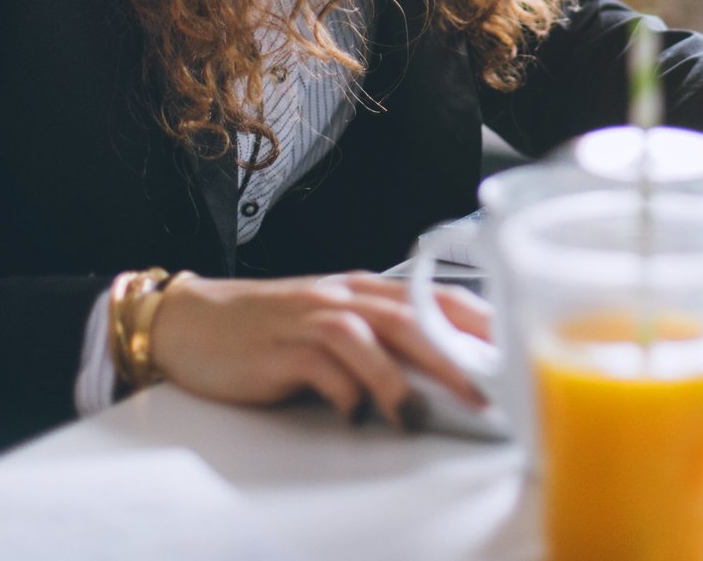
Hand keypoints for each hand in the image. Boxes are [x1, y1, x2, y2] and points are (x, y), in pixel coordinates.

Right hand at [150, 270, 490, 426]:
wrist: (190, 322)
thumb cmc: (267, 329)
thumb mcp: (329, 324)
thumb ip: (378, 340)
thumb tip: (438, 375)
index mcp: (362, 288)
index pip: (432, 296)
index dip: (475, 320)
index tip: (512, 348)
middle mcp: (343, 297)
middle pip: (412, 316)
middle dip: (453, 354)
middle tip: (486, 391)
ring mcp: (311, 319)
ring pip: (371, 336)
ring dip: (400, 376)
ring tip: (422, 411)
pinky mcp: (282, 348)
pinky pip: (323, 366)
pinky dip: (344, 391)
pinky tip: (356, 413)